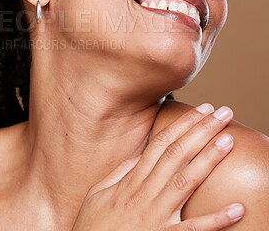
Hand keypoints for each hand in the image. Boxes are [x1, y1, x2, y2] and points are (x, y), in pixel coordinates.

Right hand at [71, 104, 244, 229]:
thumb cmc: (93, 225)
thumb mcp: (99, 192)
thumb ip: (121, 172)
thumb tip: (141, 155)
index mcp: (132, 180)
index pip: (161, 144)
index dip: (183, 124)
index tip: (201, 110)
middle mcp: (146, 193)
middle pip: (177, 155)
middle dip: (201, 131)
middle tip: (221, 113)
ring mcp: (156, 216)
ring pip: (185, 181)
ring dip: (208, 160)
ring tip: (228, 140)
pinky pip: (193, 229)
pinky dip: (216, 220)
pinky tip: (236, 208)